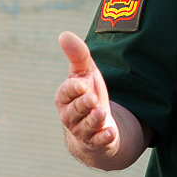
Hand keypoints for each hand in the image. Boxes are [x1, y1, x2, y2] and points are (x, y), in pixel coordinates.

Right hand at [56, 32, 123, 164]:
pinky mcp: (97, 142)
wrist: (96, 125)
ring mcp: (84, 131)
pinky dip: (104, 138)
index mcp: (65, 98)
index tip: (83, 84)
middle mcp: (71, 116)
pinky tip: (111, 133)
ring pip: (85, 127)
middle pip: (74, 111)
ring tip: (102, 112)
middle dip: (83, 105)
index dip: (73, 89)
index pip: (65, 93)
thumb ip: (77, 56)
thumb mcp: (86, 74)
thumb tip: (64, 34)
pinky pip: (99, 142)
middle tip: (92, 98)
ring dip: (93, 120)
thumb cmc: (87, 95)